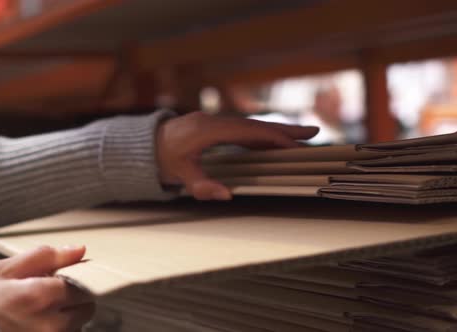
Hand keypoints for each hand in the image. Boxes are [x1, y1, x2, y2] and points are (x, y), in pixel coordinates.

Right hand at [0, 246, 94, 331]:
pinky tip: (37, 325)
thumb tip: (79, 250)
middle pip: (86, 309)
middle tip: (51, 298)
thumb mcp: (4, 270)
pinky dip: (57, 330)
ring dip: (67, 319)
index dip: (74, 281)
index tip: (61, 282)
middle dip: (73, 301)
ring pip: (77, 326)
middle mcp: (50, 323)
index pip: (85, 285)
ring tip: (40, 314)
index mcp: (41, 296)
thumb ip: (45, 257)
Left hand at [156, 112, 318, 199]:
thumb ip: (200, 185)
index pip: (247, 131)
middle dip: (285, 130)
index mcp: (207, 129)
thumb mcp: (177, 174)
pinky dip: (264, 136)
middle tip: (314, 133)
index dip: (271, 137)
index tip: (293, 146)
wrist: (142, 145)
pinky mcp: (216, 127)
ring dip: (278, 132)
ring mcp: (216, 122)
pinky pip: (245, 130)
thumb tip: (226, 195)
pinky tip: (276, 144)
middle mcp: (214, 121)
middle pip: (256, 124)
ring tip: (303, 139)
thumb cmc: (159, 158)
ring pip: (253, 126)